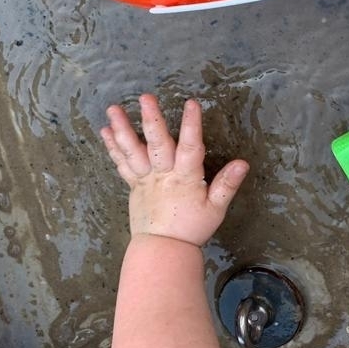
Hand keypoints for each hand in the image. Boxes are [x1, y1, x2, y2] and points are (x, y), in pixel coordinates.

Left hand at [101, 94, 248, 246]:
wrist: (163, 249)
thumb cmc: (191, 228)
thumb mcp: (216, 208)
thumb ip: (227, 184)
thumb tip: (243, 163)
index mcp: (185, 179)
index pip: (190, 147)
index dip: (192, 125)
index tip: (192, 103)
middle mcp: (162, 175)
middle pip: (157, 144)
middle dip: (152, 119)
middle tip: (146, 97)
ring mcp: (145, 179)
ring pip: (133, 151)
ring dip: (123, 129)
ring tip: (113, 109)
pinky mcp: (134, 185)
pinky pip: (122, 163)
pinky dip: (113, 147)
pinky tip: (105, 130)